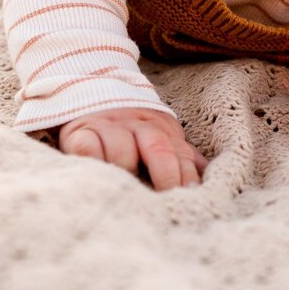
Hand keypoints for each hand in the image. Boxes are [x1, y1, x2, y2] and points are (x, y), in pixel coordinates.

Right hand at [58, 108, 209, 190]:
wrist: (89, 89)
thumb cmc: (130, 128)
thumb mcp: (160, 136)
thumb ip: (182, 157)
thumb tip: (210, 180)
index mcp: (161, 128)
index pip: (180, 154)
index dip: (187, 178)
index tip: (191, 198)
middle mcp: (137, 124)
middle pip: (157, 147)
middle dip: (165, 175)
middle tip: (166, 200)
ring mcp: (107, 126)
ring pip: (121, 148)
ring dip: (126, 168)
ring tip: (128, 190)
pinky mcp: (79, 131)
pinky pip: (87, 146)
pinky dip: (93, 160)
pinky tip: (98, 176)